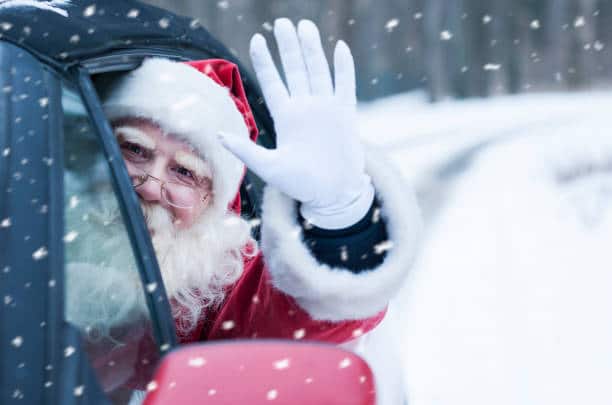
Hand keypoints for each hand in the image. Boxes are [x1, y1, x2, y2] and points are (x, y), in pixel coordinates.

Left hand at [218, 18, 373, 228]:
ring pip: (318, 71)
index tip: (258, 39)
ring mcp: (326, 109)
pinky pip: (345, 84)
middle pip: (295, 70)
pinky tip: (339, 47)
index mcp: (286, 118)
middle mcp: (305, 108)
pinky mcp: (346, 114)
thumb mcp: (270, 168)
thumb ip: (246, 151)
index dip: (265, 61)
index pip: (273, 82)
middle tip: (283, 22)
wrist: (334, 194)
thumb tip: (218, 136)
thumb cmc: (301, 185)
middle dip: (288, 46)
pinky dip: (343, 67)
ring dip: (311, 49)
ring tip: (304, 25)